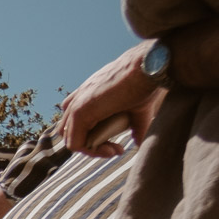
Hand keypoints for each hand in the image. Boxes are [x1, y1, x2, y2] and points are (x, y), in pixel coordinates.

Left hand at [61, 42, 164, 158]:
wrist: (147, 67)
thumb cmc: (145, 82)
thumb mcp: (137, 108)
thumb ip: (135, 126)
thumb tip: (140, 143)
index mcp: (86, 95)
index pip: (75, 124)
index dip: (92, 139)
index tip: (117, 146)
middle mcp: (78, 99)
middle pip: (71, 132)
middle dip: (91, 145)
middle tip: (114, 150)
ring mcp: (76, 105)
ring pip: (71, 139)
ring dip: (93, 150)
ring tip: (113, 151)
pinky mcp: (80, 111)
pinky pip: (75, 142)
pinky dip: (91, 151)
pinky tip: (111, 151)